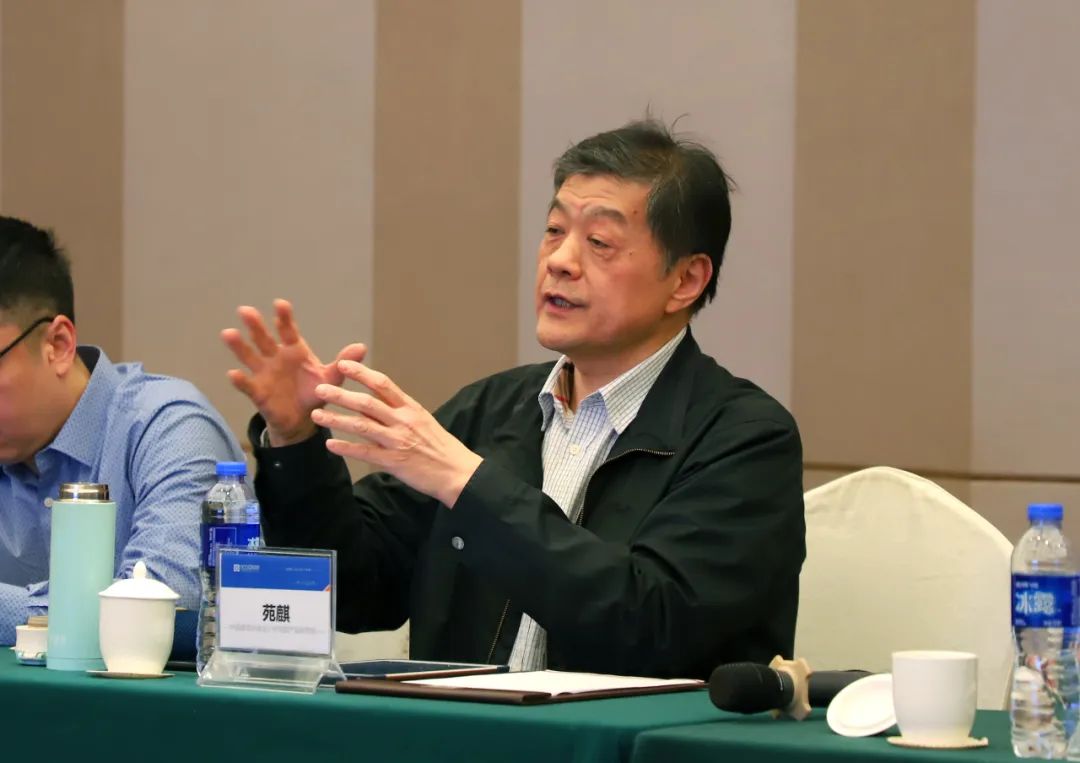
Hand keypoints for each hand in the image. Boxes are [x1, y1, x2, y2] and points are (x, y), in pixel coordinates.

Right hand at [221, 299, 366, 445]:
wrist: (302, 419)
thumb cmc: (314, 392)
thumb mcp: (331, 378)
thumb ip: (343, 363)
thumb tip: (361, 347)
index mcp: (294, 350)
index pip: (288, 330)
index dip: (284, 317)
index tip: (280, 304)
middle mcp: (276, 357)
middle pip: (264, 338)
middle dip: (255, 325)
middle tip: (245, 310)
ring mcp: (264, 373)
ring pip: (249, 356)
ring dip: (239, 346)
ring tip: (228, 333)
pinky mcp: (258, 392)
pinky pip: (247, 385)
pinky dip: (240, 380)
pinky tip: (233, 374)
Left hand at [310, 360, 482, 507]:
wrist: (457, 472)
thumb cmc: (441, 447)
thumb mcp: (423, 421)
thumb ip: (398, 413)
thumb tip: (371, 405)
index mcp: (411, 408)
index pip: (383, 385)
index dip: (361, 373)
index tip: (342, 365)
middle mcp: (403, 421)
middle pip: (367, 403)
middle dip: (341, 394)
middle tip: (320, 389)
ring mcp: (397, 441)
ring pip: (361, 426)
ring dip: (337, 419)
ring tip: (317, 415)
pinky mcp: (394, 462)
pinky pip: (365, 452)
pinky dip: (346, 448)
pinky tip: (330, 445)